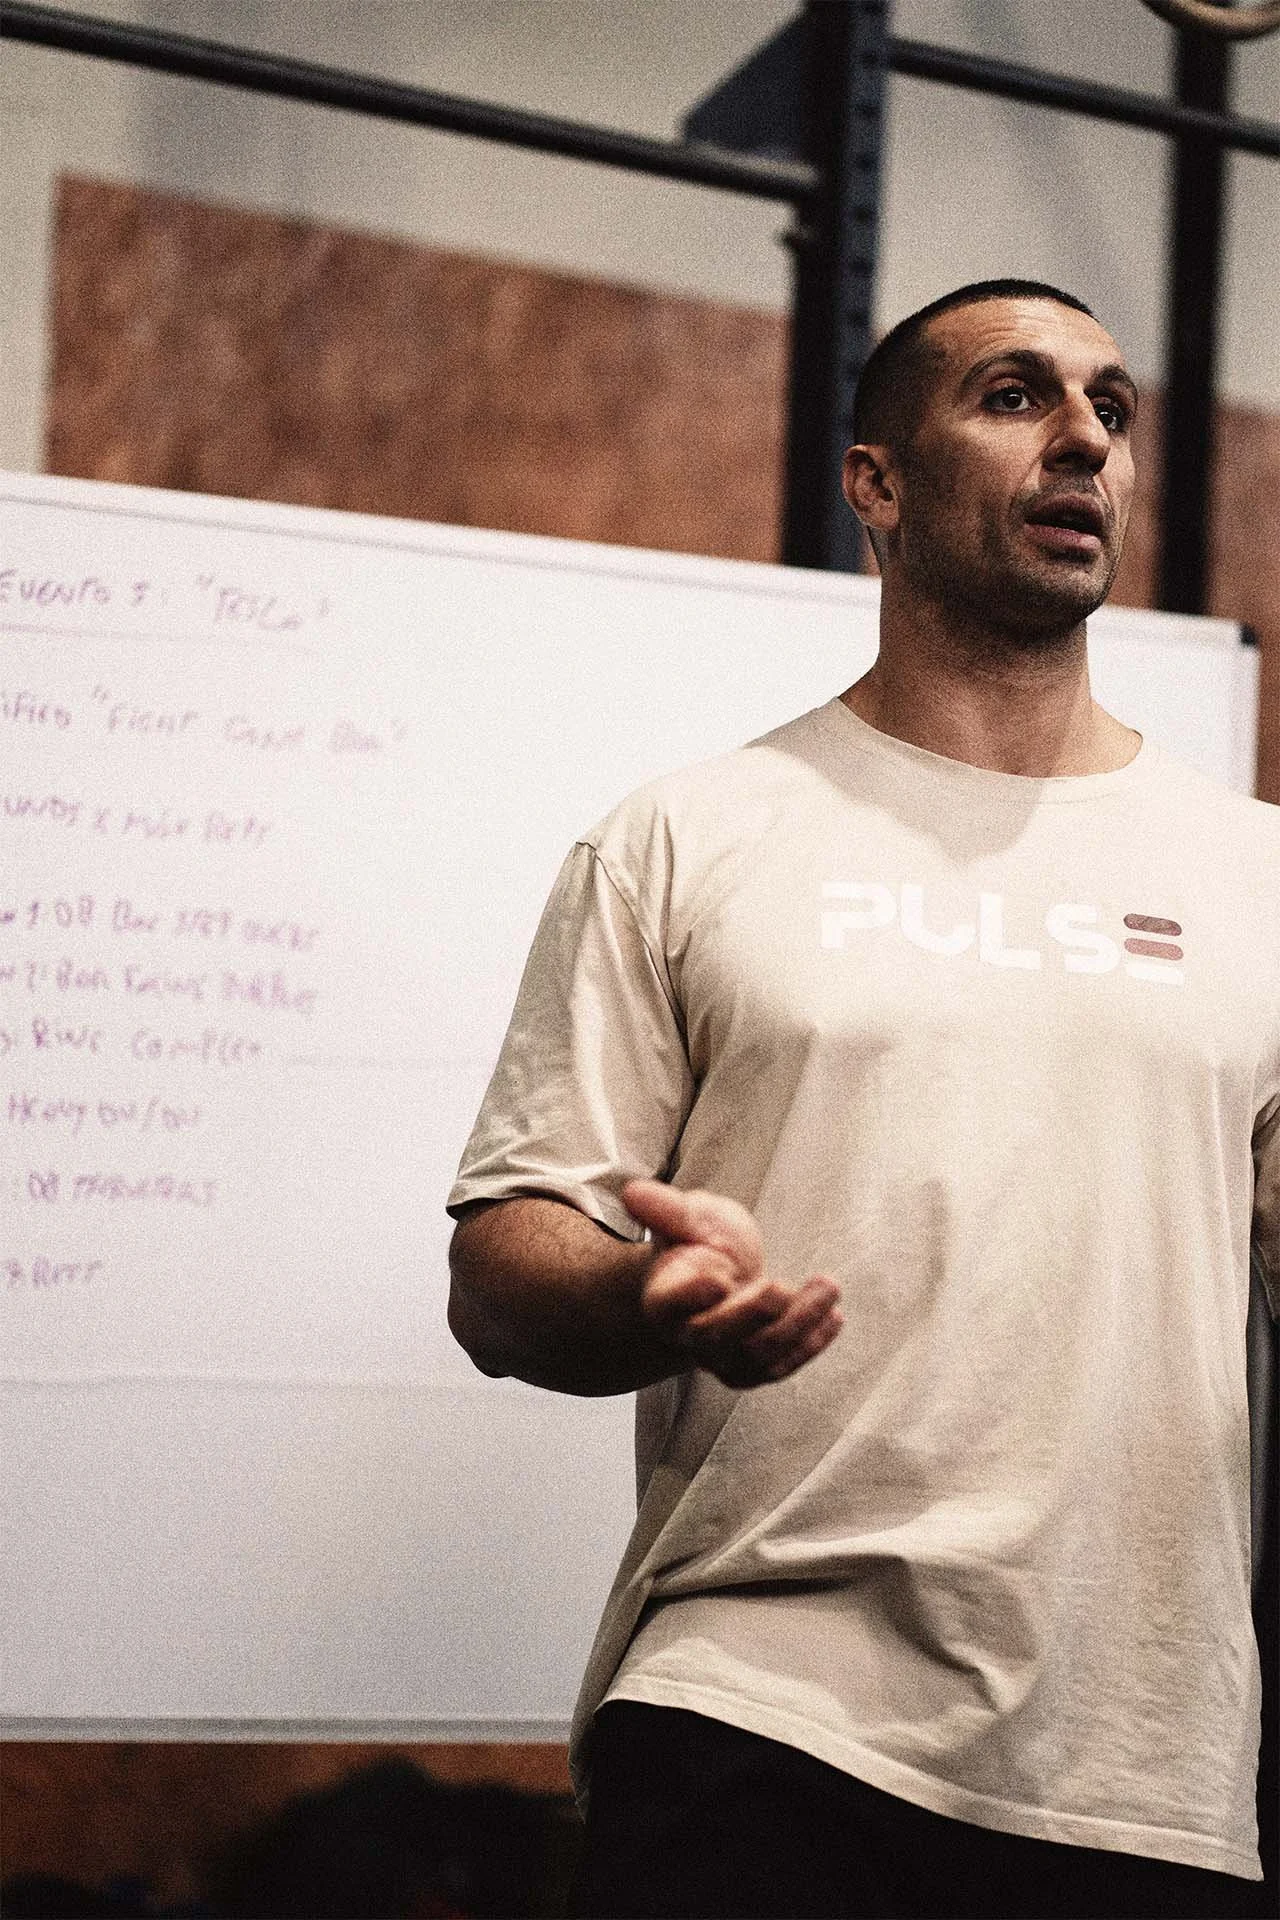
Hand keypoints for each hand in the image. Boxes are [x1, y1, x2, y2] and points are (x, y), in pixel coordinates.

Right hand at [621, 1179, 842, 1389]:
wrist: (716, 1274)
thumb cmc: (698, 1243)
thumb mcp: (687, 1216)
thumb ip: (665, 1208)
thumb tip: (633, 1192)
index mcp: (664, 1298)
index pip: (670, 1304)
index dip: (691, 1296)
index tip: (717, 1279)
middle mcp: (689, 1335)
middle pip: (715, 1338)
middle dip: (751, 1314)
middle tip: (778, 1286)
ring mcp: (723, 1357)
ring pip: (757, 1356)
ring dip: (797, 1326)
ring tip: (828, 1287)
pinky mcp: (755, 1366)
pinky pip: (782, 1366)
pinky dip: (811, 1344)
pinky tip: (834, 1316)